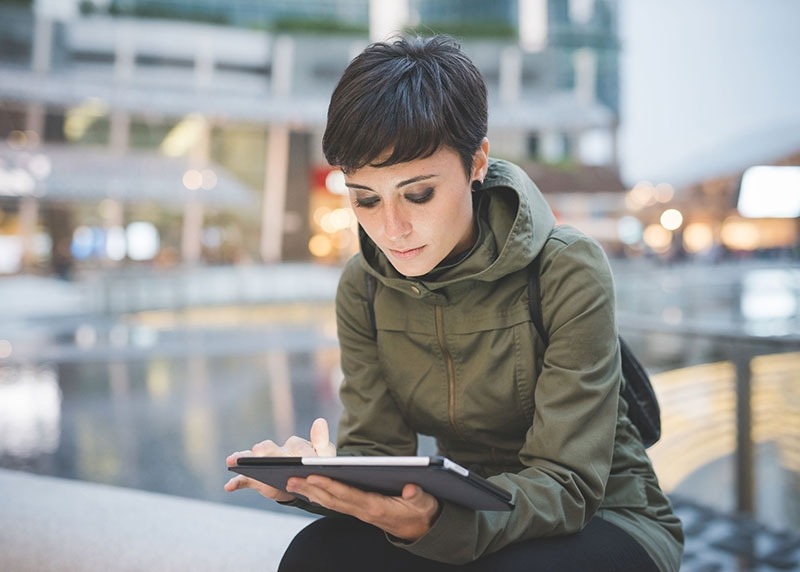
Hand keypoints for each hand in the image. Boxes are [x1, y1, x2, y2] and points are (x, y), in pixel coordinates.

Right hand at [224, 418, 336, 501]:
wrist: (304, 485)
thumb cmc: (316, 468)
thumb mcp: (324, 458)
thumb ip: (322, 442)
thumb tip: (320, 421)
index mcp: (297, 445)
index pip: (299, 448)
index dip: (302, 455)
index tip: (303, 461)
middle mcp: (278, 451)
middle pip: (270, 449)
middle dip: (265, 451)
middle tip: (258, 451)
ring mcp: (264, 464)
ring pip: (253, 459)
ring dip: (243, 459)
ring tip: (233, 460)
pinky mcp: (255, 479)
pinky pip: (244, 480)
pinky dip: (236, 482)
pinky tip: (229, 486)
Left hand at [285, 477, 440, 541]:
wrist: (423, 529)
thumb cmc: (423, 511)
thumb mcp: (425, 503)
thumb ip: (418, 496)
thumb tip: (410, 488)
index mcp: (377, 507)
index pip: (348, 495)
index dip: (330, 485)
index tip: (313, 476)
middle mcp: (364, 511)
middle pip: (333, 500)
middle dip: (311, 489)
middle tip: (290, 479)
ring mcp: (361, 512)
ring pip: (331, 502)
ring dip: (311, 493)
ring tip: (292, 482)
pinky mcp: (360, 510)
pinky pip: (336, 503)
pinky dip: (321, 495)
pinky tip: (309, 489)